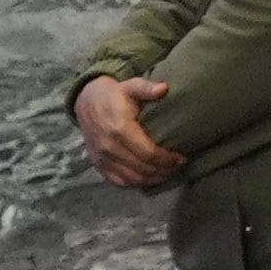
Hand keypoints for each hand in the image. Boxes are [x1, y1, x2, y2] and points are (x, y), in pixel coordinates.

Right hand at [71, 71, 179, 189]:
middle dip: (164, 170)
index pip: (147, 153)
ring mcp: (102, 158)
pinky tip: (151, 179)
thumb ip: (147, 88)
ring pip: (131, 178)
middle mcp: (109, 147)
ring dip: (153, 179)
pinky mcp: (98, 164)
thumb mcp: (131, 85)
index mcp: (119, 129)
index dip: (167, 159)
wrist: (88, 103)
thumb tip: (164, 88)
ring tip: (169, 173)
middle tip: (179, 166)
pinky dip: (136, 184)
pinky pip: (118, 181)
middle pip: (142, 168)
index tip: (182, 157)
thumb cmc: (116, 94)